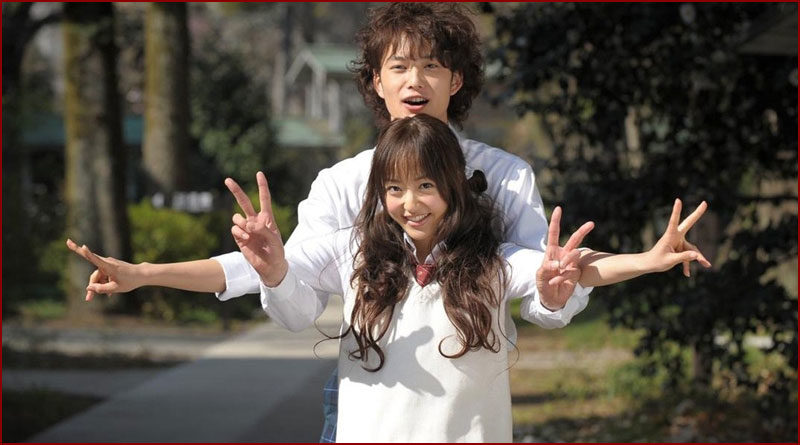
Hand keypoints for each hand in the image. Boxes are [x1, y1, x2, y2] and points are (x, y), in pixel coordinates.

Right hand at [66, 239, 140, 300]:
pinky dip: (105, 283)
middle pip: (95, 276)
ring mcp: (108, 264)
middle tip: (88, 299)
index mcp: (108, 266)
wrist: (141, 275)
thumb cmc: (129, 281)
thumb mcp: (115, 288)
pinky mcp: (110, 267)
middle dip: (92, 287)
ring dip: (100, 286)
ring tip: (109, 295)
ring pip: (99, 277)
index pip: (94, 259)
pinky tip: (110, 293)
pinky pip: (104, 276)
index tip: (83, 246)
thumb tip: (88, 287)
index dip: (86, 252)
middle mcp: (107, 263)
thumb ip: (101, 289)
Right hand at [225, 171, 287, 286]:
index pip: (264, 198)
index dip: (262, 186)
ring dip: (242, 223)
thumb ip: (262, 229)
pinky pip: (234, 229)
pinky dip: (240, 233)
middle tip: (227, 180)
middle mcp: (255, 221)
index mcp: (267, 218)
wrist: (270, 267)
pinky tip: (246, 240)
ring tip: (250, 233)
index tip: (259, 173)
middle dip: (236, 190)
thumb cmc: (276, 252)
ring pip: (237, 217)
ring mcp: (246, 229)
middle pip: (244, 202)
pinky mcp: (239, 237)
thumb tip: (247, 224)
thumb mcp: (274, 240)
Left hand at [536, 207, 594, 310]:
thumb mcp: (539, 276)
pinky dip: (561, 277)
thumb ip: (546, 268)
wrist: (551, 298)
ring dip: (566, 261)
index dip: (556, 221)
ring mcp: (571, 263)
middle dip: (582, 231)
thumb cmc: (543, 284)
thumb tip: (558, 263)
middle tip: (591, 224)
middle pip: (574, 240)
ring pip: (574, 254)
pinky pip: (571, 271)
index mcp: (551, 252)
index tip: (559, 209)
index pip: (553, 234)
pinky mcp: (576, 273)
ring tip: (558, 269)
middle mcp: (563, 255)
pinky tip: (554, 282)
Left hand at [646, 199, 711, 276]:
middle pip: (688, 224)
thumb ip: (683, 257)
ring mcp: (679, 242)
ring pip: (692, 249)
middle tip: (705, 203)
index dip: (676, 211)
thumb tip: (697, 255)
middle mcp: (676, 237)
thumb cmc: (656, 261)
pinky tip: (687, 274)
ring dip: (698, 258)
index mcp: (670, 236)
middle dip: (697, 214)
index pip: (674, 221)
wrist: (649, 264)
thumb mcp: (670, 261)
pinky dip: (688, 264)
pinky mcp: (680, 249)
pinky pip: (688, 256)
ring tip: (707, 265)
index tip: (678, 200)